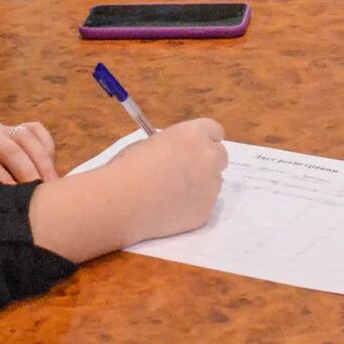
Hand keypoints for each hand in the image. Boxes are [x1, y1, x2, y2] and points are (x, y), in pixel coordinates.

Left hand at [0, 84, 57, 193]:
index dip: (5, 181)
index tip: (18, 200)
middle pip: (15, 151)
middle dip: (32, 174)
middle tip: (45, 198)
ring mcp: (0, 127)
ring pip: (29, 140)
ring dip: (43, 160)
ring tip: (55, 185)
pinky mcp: (8, 126)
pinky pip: (33, 130)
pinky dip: (45, 143)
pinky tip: (51, 162)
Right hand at [28, 117, 226, 260]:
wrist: (123, 201)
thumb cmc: (129, 166)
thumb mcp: (150, 143)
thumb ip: (173, 146)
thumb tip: (177, 153)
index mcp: (194, 134)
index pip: (215, 131)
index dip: (204, 139)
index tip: (195, 147)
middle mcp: (209, 158)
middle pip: (220, 156)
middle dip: (207, 162)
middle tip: (187, 171)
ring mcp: (210, 186)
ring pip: (214, 183)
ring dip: (200, 185)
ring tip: (172, 194)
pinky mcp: (206, 212)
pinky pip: (204, 205)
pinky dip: (192, 206)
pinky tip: (169, 210)